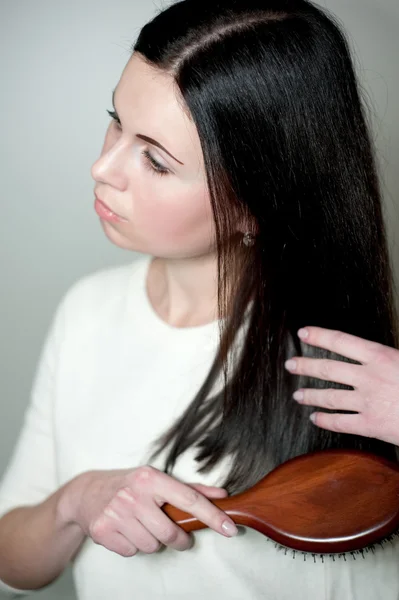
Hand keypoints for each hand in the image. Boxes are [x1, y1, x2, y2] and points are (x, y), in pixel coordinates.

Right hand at [58, 466, 237, 557]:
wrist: (87, 492)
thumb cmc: (129, 484)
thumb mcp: (157, 480)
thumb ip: (191, 489)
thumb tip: (222, 495)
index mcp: (150, 478)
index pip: (189, 499)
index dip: (212, 516)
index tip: (230, 528)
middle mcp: (133, 494)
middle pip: (170, 533)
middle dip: (178, 539)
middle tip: (176, 535)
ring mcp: (116, 513)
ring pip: (151, 545)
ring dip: (152, 541)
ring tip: (142, 525)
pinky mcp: (103, 531)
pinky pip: (132, 552)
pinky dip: (133, 545)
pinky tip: (127, 530)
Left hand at [285, 326, 398, 445]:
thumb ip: (386, 356)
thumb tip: (372, 352)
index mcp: (380, 356)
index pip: (341, 341)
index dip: (319, 336)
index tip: (304, 333)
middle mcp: (369, 377)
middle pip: (327, 369)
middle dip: (305, 366)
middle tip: (292, 364)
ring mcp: (367, 401)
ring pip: (329, 396)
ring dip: (310, 394)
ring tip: (298, 394)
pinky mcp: (371, 425)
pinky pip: (341, 422)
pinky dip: (325, 420)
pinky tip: (316, 418)